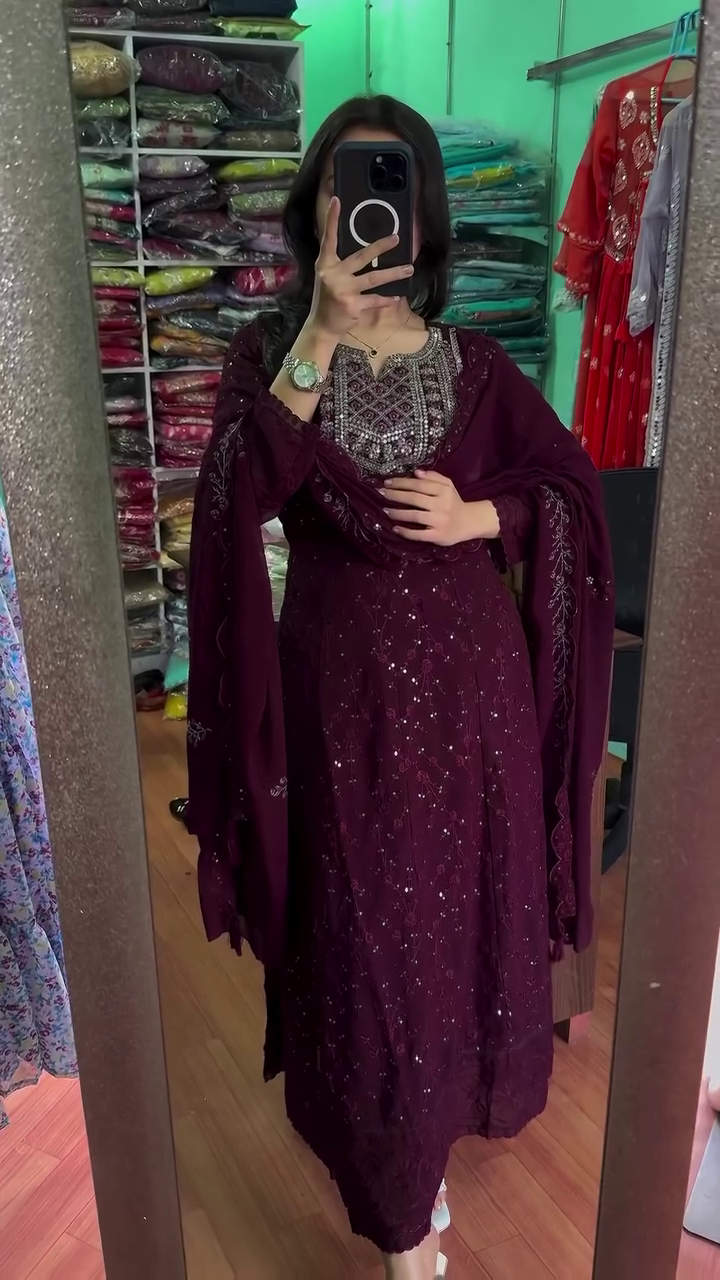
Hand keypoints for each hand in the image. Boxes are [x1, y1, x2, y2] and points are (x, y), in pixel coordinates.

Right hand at [308, 197, 414, 337]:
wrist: (322, 326)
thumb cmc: (327, 299)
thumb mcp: (326, 277)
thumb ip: (339, 263)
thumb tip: (361, 250)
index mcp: (325, 264)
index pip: (329, 238)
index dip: (332, 219)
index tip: (337, 201)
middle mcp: (333, 274)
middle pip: (361, 256)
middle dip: (380, 247)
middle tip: (397, 238)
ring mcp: (343, 290)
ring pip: (374, 278)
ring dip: (394, 273)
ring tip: (409, 269)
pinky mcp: (353, 305)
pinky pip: (375, 300)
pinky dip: (386, 299)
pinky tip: (396, 297)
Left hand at [381, 472, 499, 546]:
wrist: (469, 522)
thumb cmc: (453, 502)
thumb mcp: (447, 486)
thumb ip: (433, 477)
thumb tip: (415, 472)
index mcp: (443, 491)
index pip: (419, 485)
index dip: (402, 482)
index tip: (387, 482)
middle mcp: (441, 505)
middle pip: (414, 498)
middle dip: (395, 495)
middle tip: (381, 493)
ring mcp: (439, 521)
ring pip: (414, 516)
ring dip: (398, 513)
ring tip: (385, 510)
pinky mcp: (437, 536)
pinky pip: (418, 534)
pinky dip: (405, 532)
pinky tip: (395, 528)